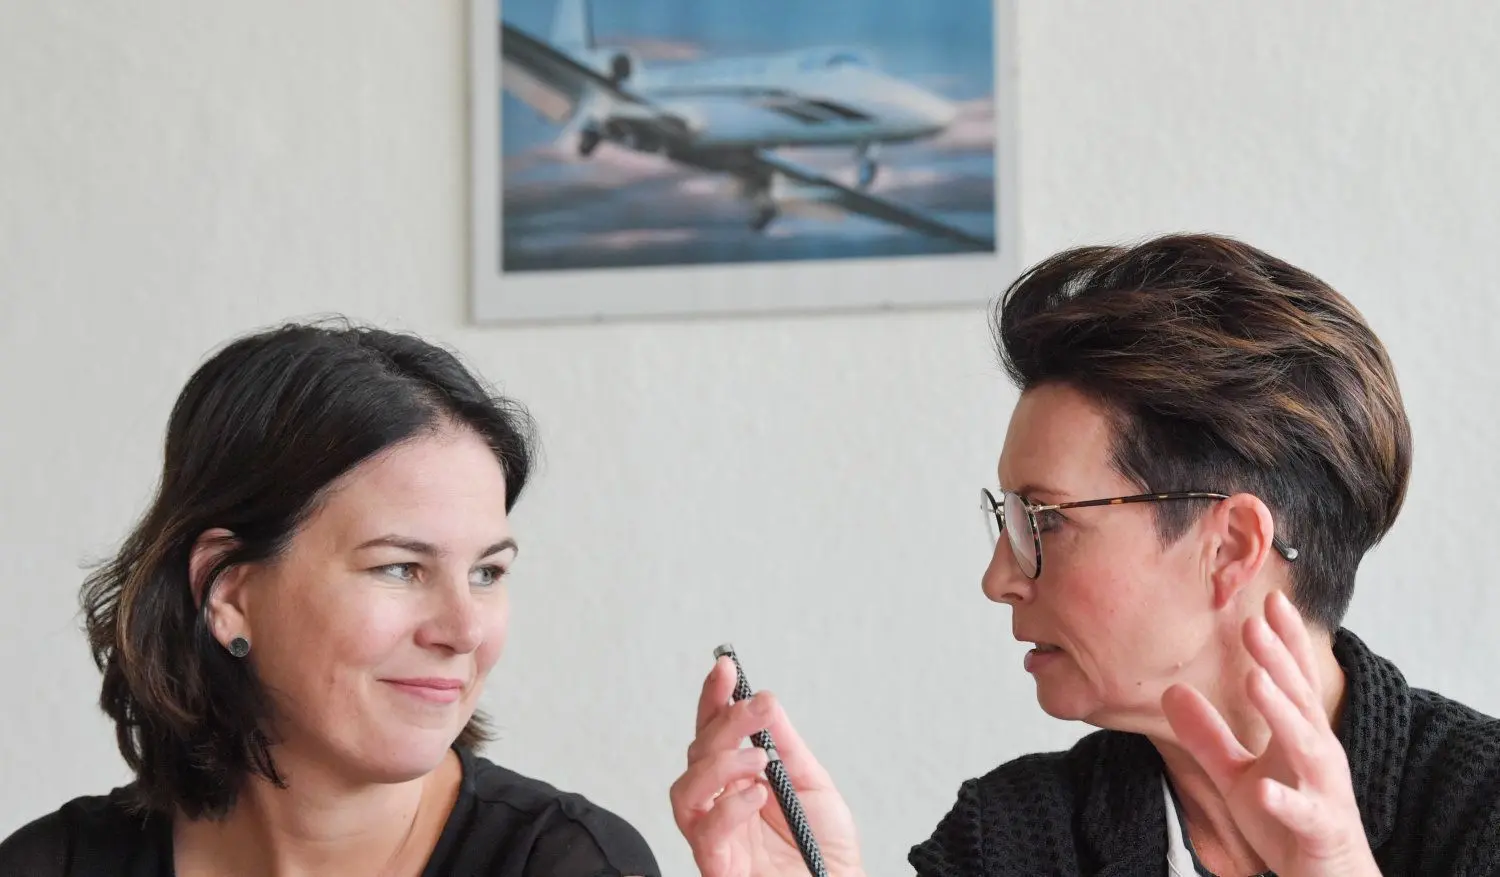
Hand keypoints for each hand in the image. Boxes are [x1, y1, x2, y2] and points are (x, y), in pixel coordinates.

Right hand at [669, 657, 863, 876]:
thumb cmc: (824, 849)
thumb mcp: (812, 784)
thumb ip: (786, 746)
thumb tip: (766, 701)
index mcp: (739, 781)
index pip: (715, 733)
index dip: (714, 699)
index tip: (726, 667)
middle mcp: (720, 804)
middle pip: (699, 753)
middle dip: (724, 723)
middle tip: (756, 709)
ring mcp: (715, 836)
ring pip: (686, 790)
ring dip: (720, 764)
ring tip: (759, 759)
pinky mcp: (718, 866)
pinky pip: (705, 833)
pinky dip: (728, 807)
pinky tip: (757, 794)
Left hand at [1162, 591, 1378, 876]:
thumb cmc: (1286, 825)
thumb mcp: (1238, 775)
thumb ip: (1207, 735)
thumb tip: (1171, 691)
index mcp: (1301, 737)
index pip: (1294, 680)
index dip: (1284, 641)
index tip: (1269, 599)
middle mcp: (1318, 755)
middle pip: (1299, 700)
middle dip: (1278, 661)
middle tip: (1253, 624)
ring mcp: (1322, 791)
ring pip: (1306, 746)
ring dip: (1281, 713)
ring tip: (1255, 680)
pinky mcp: (1319, 829)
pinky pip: (1301, 812)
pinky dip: (1284, 799)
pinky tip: (1264, 787)